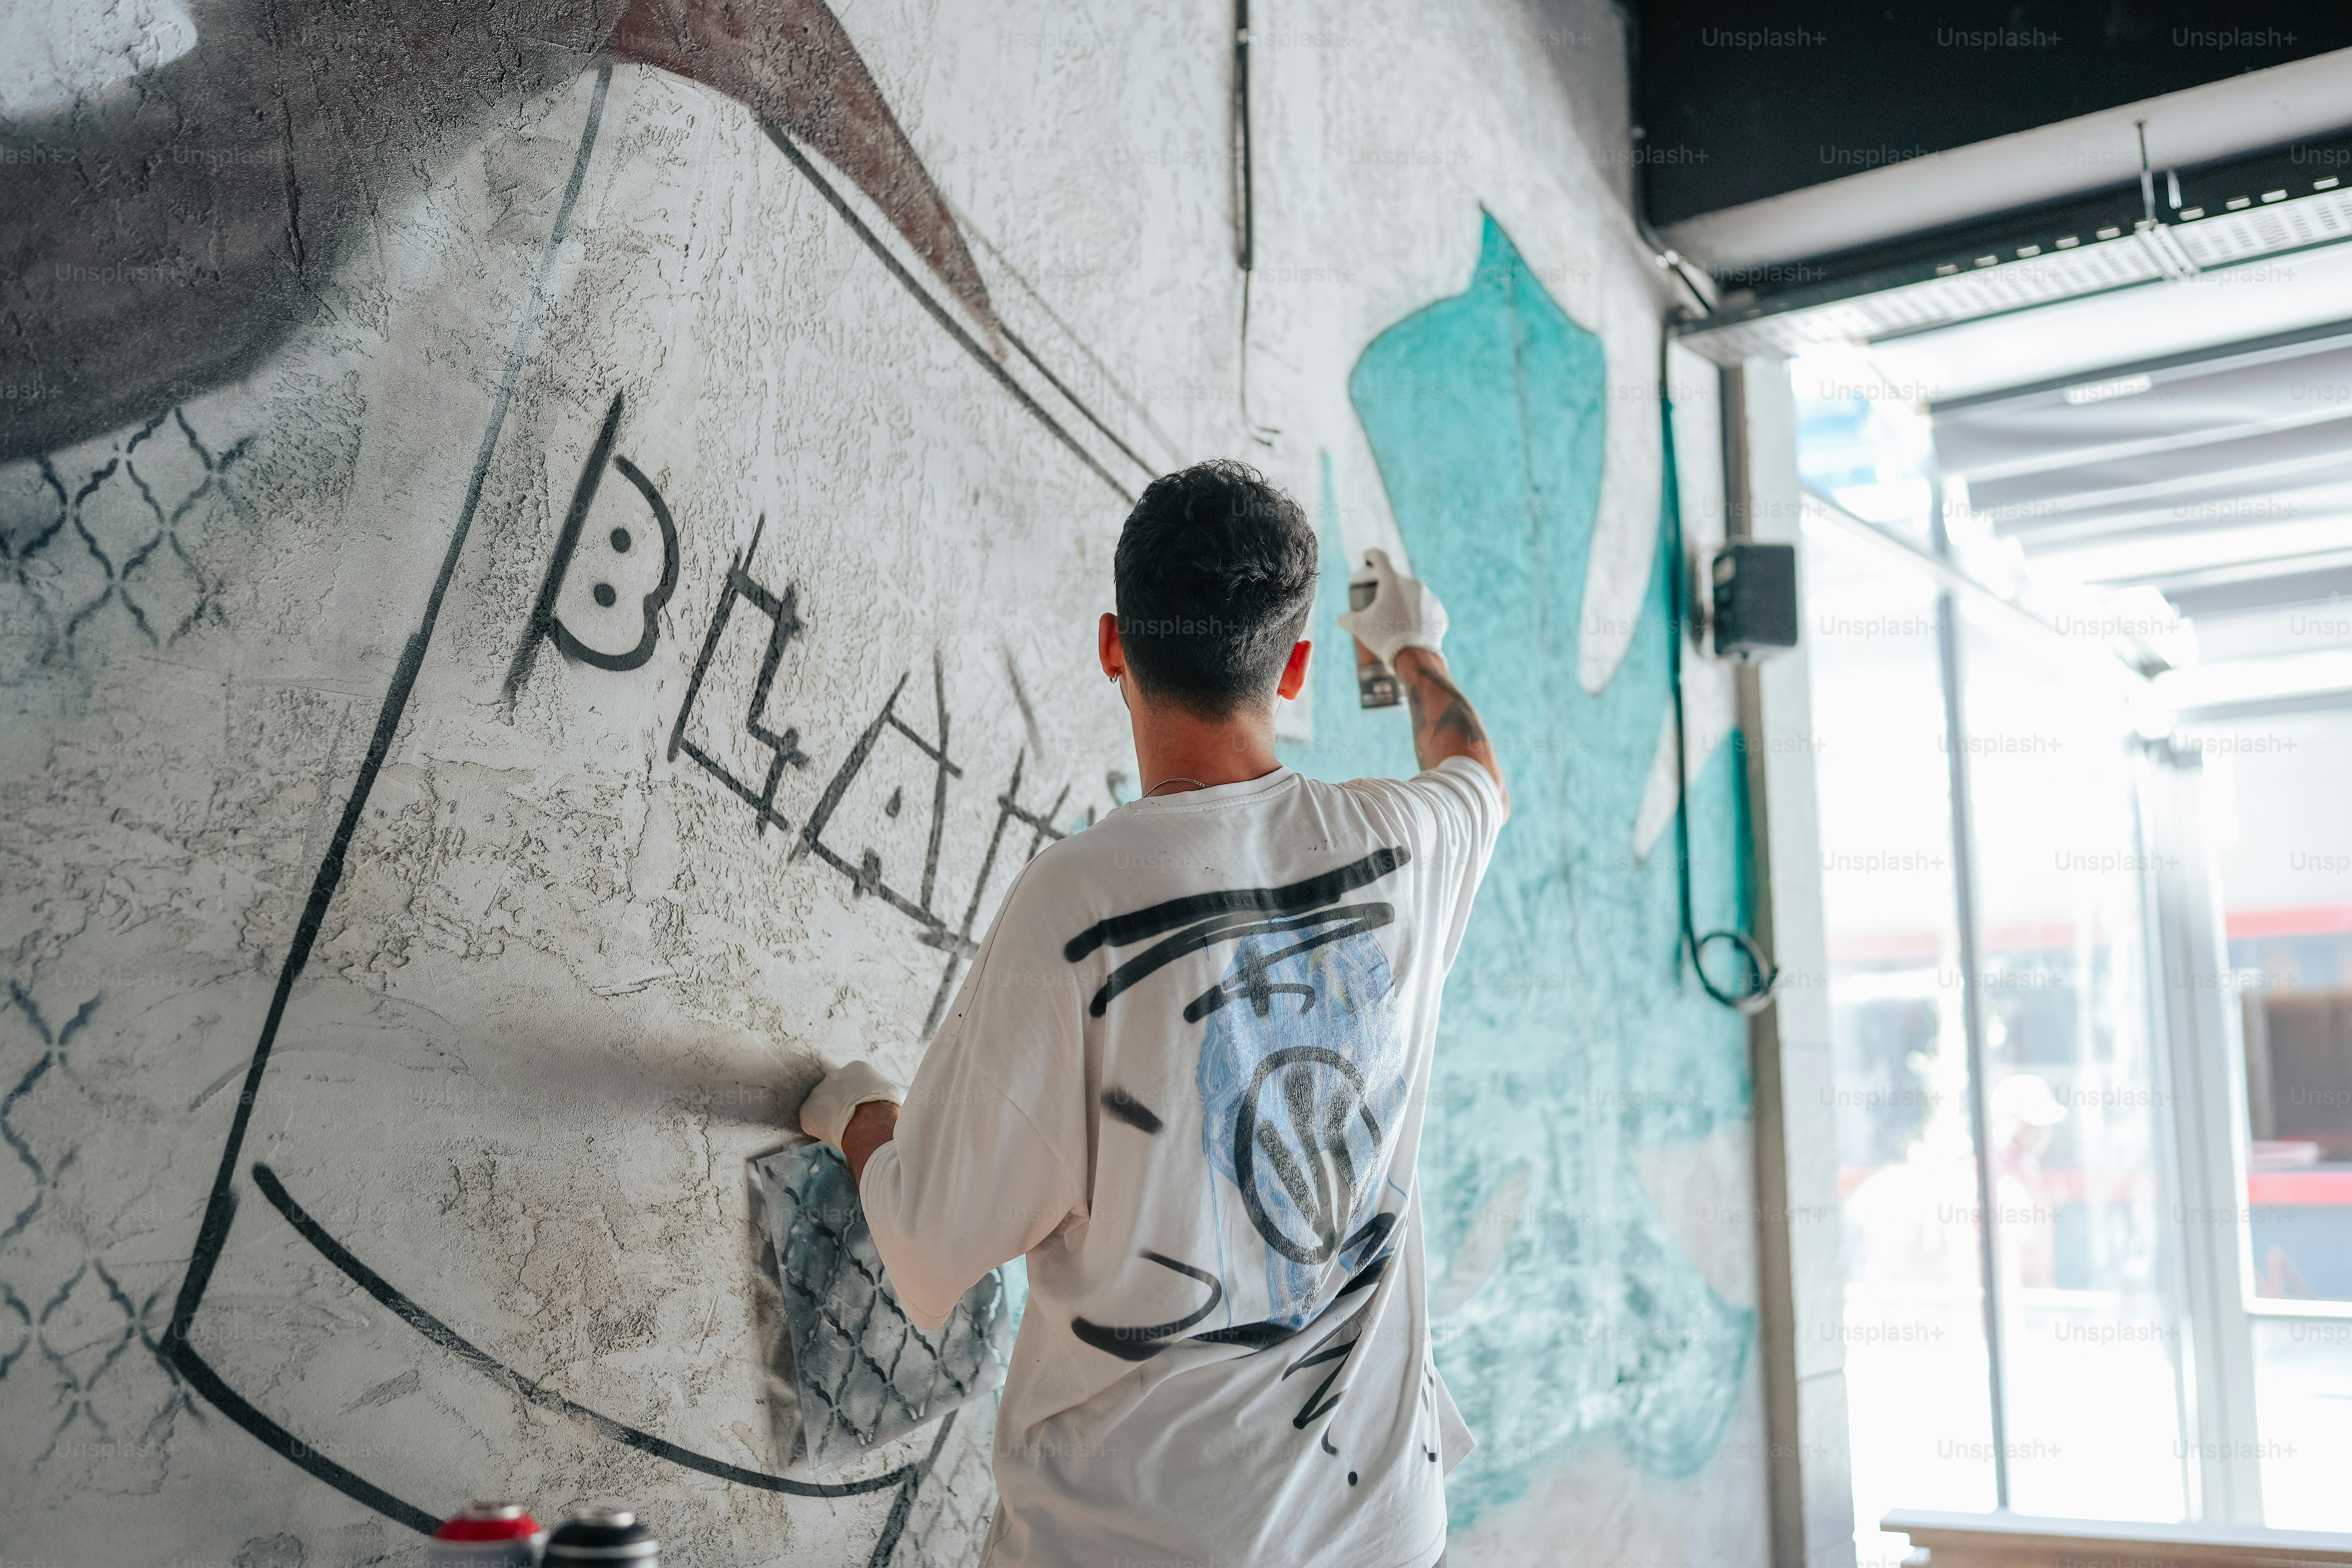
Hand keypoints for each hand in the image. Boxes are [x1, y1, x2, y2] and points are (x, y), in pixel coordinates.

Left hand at [798, 1060, 902, 1150]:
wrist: (871, 1123)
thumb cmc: (889, 1109)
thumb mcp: (900, 1092)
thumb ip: (897, 1090)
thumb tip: (911, 1093)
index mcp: (857, 1068)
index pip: (857, 1082)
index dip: (863, 1098)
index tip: (868, 1111)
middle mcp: (834, 1075)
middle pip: (838, 1092)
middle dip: (845, 1105)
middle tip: (856, 1122)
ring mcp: (819, 1092)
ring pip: (824, 1106)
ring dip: (832, 1117)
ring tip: (846, 1131)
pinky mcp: (808, 1111)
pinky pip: (812, 1121)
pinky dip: (820, 1129)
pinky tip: (834, 1136)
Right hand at [1335, 547, 1447, 665]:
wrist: (1413, 658)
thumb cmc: (1383, 637)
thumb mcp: (1359, 627)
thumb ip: (1347, 619)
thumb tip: (1342, 618)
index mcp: (1393, 582)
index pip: (1381, 558)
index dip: (1372, 555)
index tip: (1368, 557)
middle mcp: (1414, 585)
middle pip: (1398, 580)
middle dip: (1388, 588)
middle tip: (1380, 602)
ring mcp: (1430, 599)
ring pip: (1414, 596)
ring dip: (1405, 604)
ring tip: (1397, 621)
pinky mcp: (1440, 614)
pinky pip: (1427, 611)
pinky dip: (1420, 617)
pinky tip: (1413, 628)